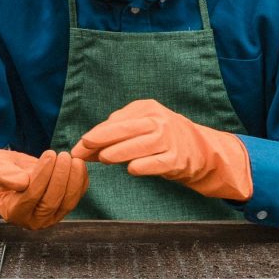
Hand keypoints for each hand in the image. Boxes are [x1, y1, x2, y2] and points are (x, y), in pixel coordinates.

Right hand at [0, 148, 89, 228]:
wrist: (11, 174)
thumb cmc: (1, 171)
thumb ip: (5, 175)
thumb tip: (23, 182)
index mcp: (13, 212)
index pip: (31, 196)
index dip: (42, 175)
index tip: (49, 155)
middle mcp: (32, 220)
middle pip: (51, 202)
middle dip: (60, 177)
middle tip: (63, 155)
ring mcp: (50, 218)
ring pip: (67, 203)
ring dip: (74, 180)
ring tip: (73, 159)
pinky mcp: (63, 210)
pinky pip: (76, 198)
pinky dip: (81, 182)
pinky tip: (79, 164)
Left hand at [71, 98, 253, 201]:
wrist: (199, 151)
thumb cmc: (160, 138)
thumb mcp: (139, 127)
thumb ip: (113, 135)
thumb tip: (81, 149)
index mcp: (146, 109)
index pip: (116, 121)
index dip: (95, 135)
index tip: (78, 147)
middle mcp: (158, 121)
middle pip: (125, 129)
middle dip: (101, 139)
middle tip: (82, 149)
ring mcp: (169, 140)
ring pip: (139, 145)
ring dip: (118, 152)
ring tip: (104, 158)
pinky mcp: (176, 159)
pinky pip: (156, 163)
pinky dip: (142, 166)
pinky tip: (131, 169)